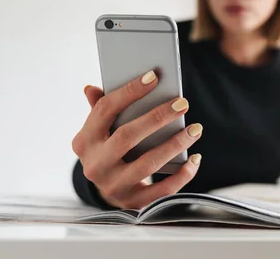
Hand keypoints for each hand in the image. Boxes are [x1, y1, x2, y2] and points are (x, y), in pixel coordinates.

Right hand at [72, 70, 202, 208]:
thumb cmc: (110, 148)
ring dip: (175, 144)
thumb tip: (91, 88)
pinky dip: (182, 174)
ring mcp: (113, 186)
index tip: (153, 76)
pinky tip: (195, 158)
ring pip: (148, 164)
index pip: (104, 110)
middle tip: (183, 103)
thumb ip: (99, 108)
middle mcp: (95, 165)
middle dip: (158, 118)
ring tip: (195, 129)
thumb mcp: (100, 130)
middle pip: (128, 136)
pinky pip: (162, 190)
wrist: (110, 190)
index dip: (129, 92)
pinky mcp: (133, 202)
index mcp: (84, 141)